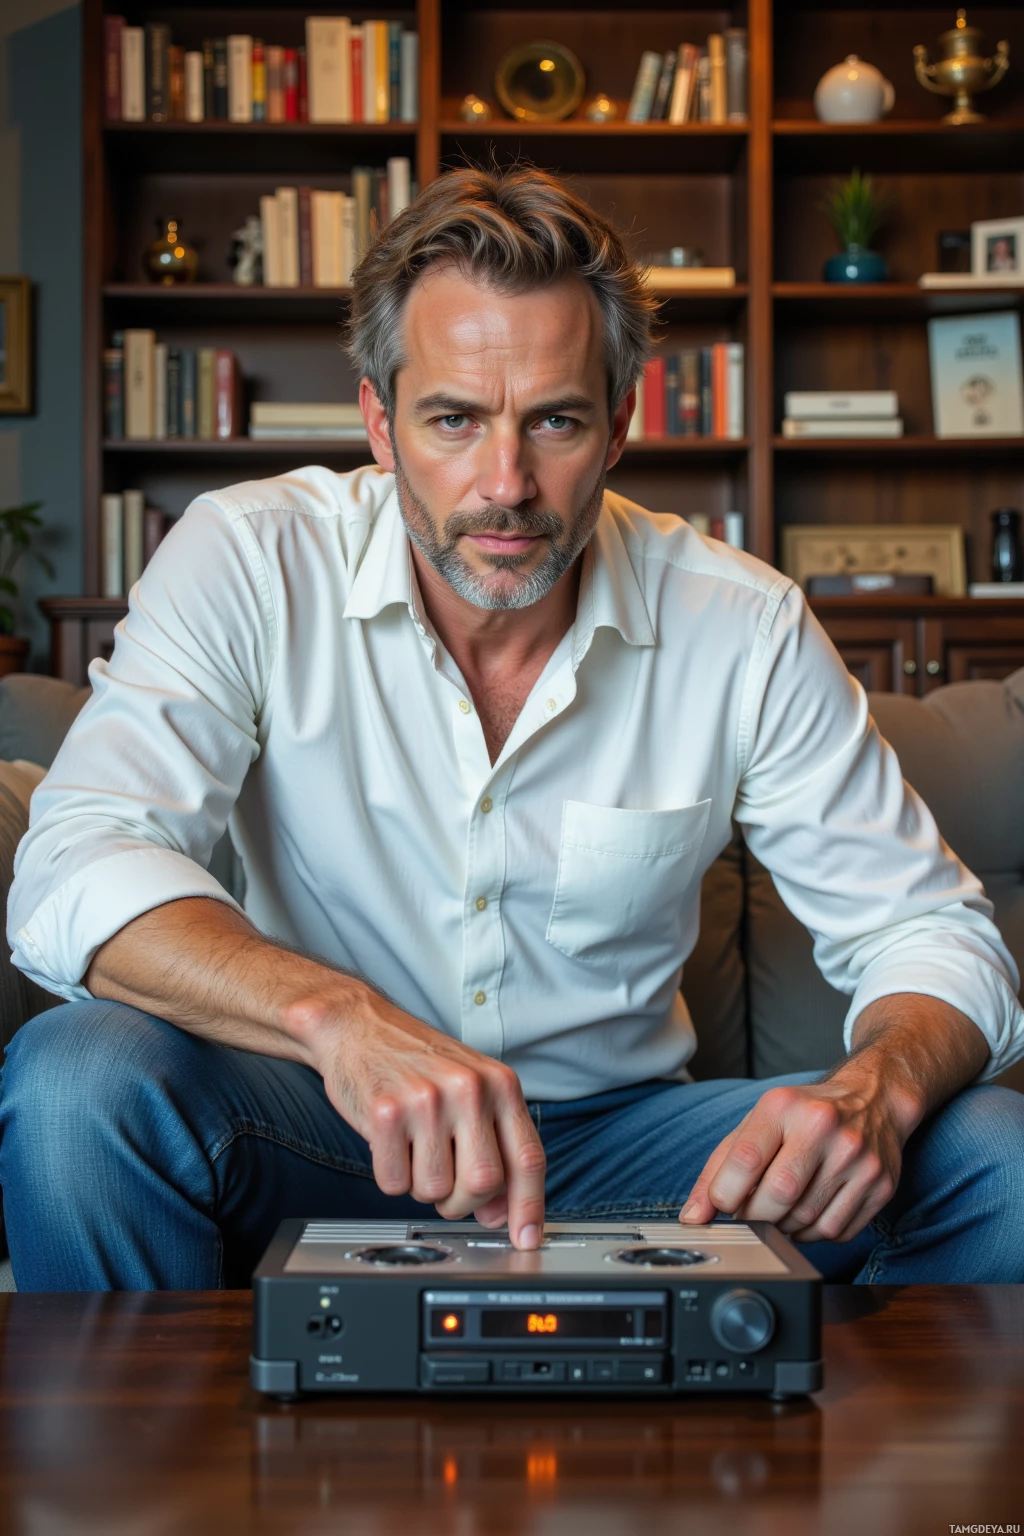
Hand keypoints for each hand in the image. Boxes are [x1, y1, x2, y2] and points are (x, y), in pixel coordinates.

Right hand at [297, 985, 545, 1248]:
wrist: (360, 1027)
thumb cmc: (418, 1062)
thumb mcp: (471, 1092)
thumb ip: (494, 1146)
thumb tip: (502, 1212)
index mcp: (499, 1084)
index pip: (528, 1158)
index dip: (529, 1206)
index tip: (526, 1239)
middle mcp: (469, 1089)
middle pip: (483, 1184)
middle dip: (463, 1202)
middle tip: (446, 1187)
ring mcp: (427, 1099)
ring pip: (435, 1190)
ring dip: (421, 1186)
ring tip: (414, 1149)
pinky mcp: (385, 1112)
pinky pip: (393, 1182)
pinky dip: (390, 1175)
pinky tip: (389, 1143)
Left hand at [678, 1061, 919, 1243]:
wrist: (873, 1100)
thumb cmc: (803, 1115)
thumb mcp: (757, 1123)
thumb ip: (720, 1168)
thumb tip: (693, 1216)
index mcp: (784, 1106)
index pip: (745, 1159)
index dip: (724, 1194)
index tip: (721, 1205)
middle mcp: (824, 1127)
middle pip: (778, 1195)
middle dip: (755, 1216)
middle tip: (751, 1213)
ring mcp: (857, 1157)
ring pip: (806, 1219)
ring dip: (784, 1227)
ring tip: (782, 1209)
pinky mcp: (880, 1185)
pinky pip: (835, 1231)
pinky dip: (813, 1234)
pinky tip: (809, 1213)